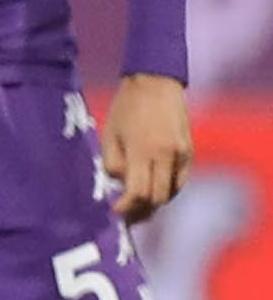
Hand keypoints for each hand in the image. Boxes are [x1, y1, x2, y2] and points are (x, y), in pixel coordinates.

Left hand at [101, 73, 192, 222]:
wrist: (155, 84)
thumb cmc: (125, 108)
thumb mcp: (109, 133)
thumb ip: (112, 162)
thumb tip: (119, 185)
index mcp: (142, 150)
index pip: (137, 192)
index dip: (126, 207)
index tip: (115, 211)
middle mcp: (165, 155)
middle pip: (156, 198)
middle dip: (140, 211)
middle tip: (127, 216)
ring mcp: (181, 155)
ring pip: (170, 193)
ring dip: (154, 203)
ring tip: (138, 206)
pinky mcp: (190, 153)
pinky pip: (179, 182)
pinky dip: (166, 191)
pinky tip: (153, 191)